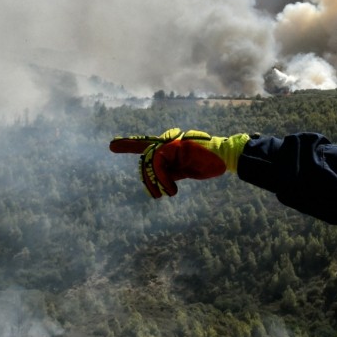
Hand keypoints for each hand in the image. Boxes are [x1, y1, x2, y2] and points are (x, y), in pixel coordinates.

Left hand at [109, 128, 249, 197]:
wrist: (225, 157)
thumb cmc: (208, 164)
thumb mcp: (185, 170)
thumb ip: (170, 171)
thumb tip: (158, 180)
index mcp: (170, 149)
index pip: (146, 145)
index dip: (129, 144)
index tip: (112, 144)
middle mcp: (168, 143)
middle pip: (145, 156)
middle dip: (145, 174)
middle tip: (153, 190)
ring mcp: (172, 142)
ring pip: (150, 160)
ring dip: (155, 181)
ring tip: (164, 193)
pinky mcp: (176, 145)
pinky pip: (159, 162)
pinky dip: (163, 179)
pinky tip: (172, 190)